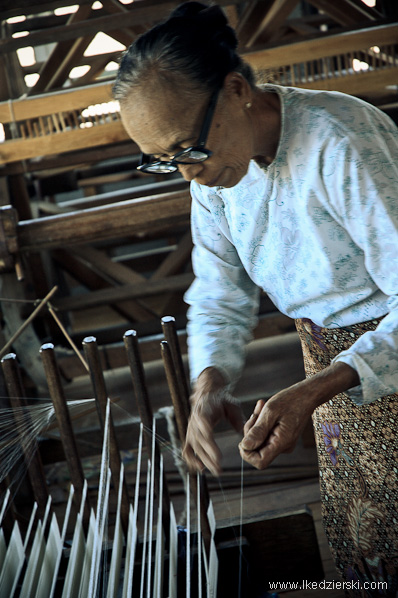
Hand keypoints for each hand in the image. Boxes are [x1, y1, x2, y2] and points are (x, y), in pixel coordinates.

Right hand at [182, 367, 243, 475]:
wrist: (207, 394)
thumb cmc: (222, 401)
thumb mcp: (232, 405)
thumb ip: (238, 419)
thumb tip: (245, 434)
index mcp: (204, 410)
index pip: (203, 425)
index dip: (208, 439)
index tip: (217, 454)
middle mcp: (194, 421)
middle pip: (199, 440)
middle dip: (208, 456)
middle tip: (219, 468)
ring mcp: (191, 429)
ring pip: (194, 447)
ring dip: (203, 460)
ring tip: (216, 471)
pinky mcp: (190, 435)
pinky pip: (187, 449)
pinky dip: (191, 460)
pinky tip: (201, 469)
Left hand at [239, 362, 358, 468]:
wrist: (308, 395)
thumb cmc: (291, 400)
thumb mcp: (271, 411)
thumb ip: (258, 430)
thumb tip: (245, 446)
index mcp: (282, 443)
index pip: (260, 462)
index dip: (247, 453)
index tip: (245, 435)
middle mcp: (283, 447)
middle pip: (257, 449)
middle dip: (250, 432)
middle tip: (255, 413)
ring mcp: (283, 443)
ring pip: (260, 440)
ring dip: (256, 424)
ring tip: (261, 406)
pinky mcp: (282, 437)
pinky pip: (265, 434)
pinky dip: (261, 422)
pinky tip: (263, 409)